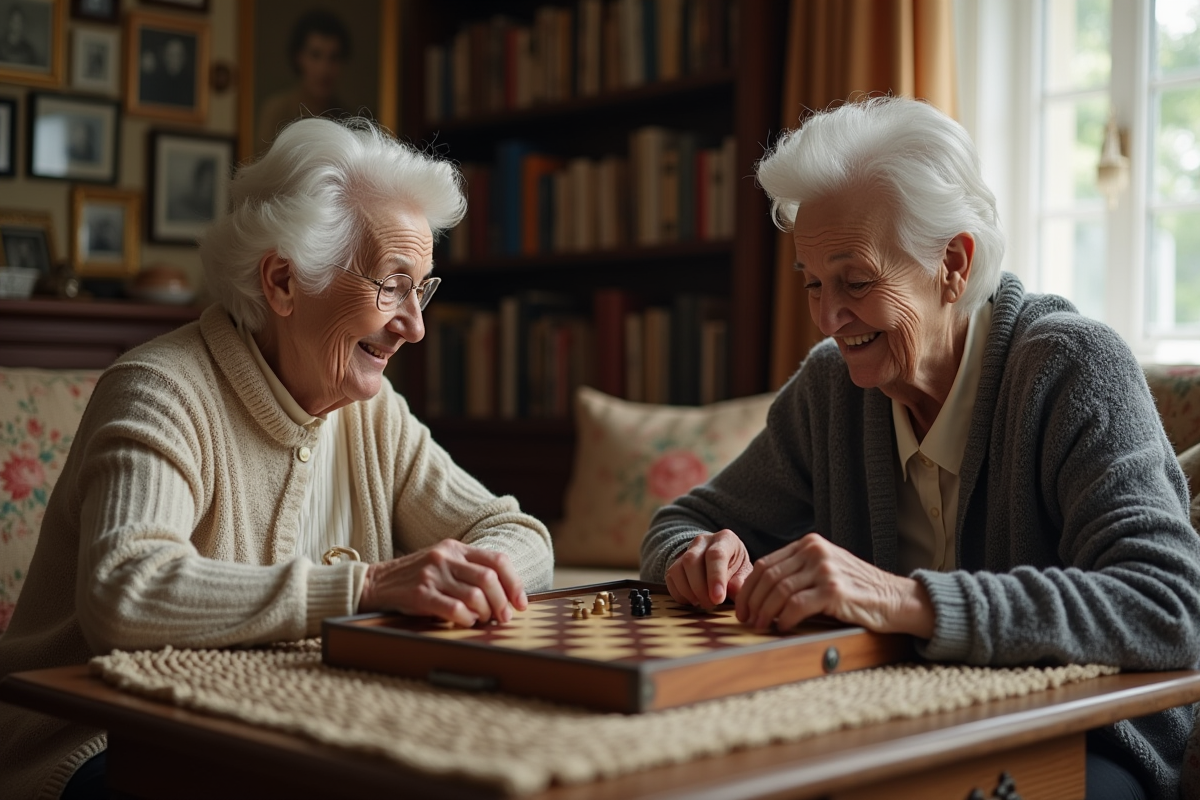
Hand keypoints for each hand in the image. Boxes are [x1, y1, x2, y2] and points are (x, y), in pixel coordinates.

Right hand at [358, 540, 527, 626]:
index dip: (514, 583)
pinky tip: (466, 622)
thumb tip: (506, 595)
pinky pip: (454, 609)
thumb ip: (469, 570)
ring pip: (475, 596)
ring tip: (482, 620)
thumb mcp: (442, 563)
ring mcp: (432, 574)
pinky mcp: (420, 594)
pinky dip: (466, 619)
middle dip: (502, 602)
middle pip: (489, 579)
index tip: (520, 602)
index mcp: (456, 547)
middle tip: (504, 617)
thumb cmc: (416, 577)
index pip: (497, 560)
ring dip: (485, 613)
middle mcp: (445, 557)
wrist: (376, 583)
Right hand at [665, 529, 751, 608]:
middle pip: (692, 560)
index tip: (718, 598)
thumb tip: (732, 592)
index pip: (716, 555)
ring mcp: (686, 551)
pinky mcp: (675, 564)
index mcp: (725, 539)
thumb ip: (741, 582)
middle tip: (711, 604)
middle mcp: (702, 541)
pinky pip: (670, 578)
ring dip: (689, 592)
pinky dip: (680, 594)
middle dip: (700, 588)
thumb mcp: (745, 573)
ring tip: (703, 603)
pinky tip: (693, 600)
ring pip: (678, 569)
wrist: (724, 562)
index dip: (715, 578)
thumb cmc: (737, 568)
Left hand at [735, 533, 933, 636]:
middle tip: (746, 620)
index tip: (742, 607)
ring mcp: (826, 569)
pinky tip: (782, 627)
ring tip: (761, 626)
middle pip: (768, 577)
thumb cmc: (857, 590)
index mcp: (810, 544)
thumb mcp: (825, 570)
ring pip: (779, 591)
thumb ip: (797, 572)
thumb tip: (759, 593)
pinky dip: (785, 618)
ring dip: (765, 612)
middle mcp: (816, 551)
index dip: (749, 588)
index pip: (765, 564)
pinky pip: (797, 605)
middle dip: (752, 602)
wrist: (896, 599)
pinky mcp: (835, 590)